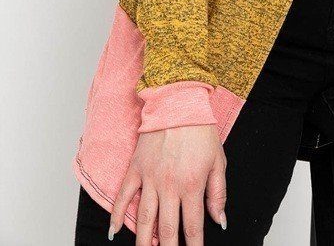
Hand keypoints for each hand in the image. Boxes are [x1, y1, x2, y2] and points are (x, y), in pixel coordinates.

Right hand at [108, 123, 226, 243]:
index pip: (192, 227)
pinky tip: (114, 231)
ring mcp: (150, 178)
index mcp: (192, 185)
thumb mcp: (218, 160)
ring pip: (144, 219)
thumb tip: (220, 220)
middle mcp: (169, 185)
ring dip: (144, 242)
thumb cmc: (201, 130)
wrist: (179, 102)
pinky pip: (124, 196)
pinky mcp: (136, 168)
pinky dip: (117, 214)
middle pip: (166, 229)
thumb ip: (218, 193)